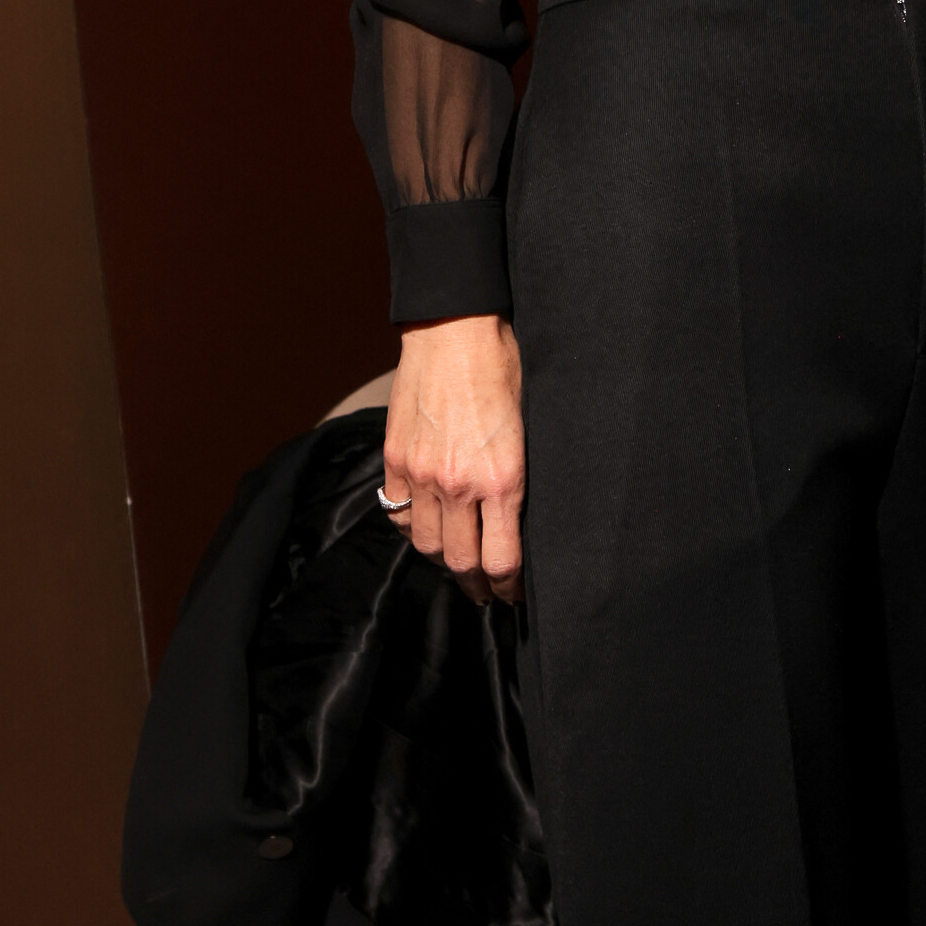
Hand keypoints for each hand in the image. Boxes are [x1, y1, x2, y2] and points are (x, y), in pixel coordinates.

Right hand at [383, 314, 524, 605]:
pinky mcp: (396, 458)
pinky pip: (397, 511)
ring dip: (442, 558)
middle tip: (484, 590)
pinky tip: (425, 523)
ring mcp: (421, 474)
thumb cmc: (503, 368)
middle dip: (475, 584)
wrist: (454, 331)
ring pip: (425, 543)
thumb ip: (517, 478)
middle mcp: (458, 485)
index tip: (512, 594)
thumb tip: (516, 518)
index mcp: (502, 480)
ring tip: (455, 560)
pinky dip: (410, 525)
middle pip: (460, 562)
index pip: (501, 561)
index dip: (507, 588)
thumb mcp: (529, 429)